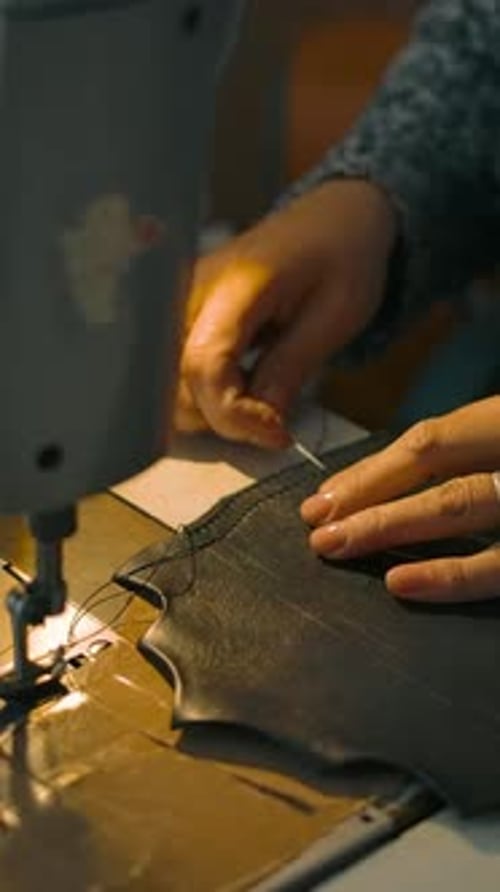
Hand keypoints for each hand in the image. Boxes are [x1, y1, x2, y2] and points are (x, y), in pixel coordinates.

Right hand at [176, 180, 395, 447]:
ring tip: (261, 396)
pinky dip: (206, 398)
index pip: (203, 365)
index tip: (279, 434)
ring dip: (213, 412)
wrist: (332, 220)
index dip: (235, 414)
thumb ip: (290, 369)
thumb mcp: (335, 316)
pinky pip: (174, 377)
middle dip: (224, 419)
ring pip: (168, 389)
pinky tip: (243, 384)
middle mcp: (191, 293)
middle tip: (275, 417)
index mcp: (234, 283)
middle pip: (175, 385)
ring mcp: (178, 306)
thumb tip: (260, 426)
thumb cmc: (342, 258)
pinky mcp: (178, 319)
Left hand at [301, 397, 499, 602]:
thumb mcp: (498, 442)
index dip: (373, 470)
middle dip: (366, 496)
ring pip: (458, 503)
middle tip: (315, 526)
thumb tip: (383, 493)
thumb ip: (468, 457)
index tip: (326, 497)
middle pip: (432, 464)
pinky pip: (498, 566)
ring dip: (389, 525)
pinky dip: (448, 576)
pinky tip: (398, 582)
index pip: (430, 441)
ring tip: (336, 547)